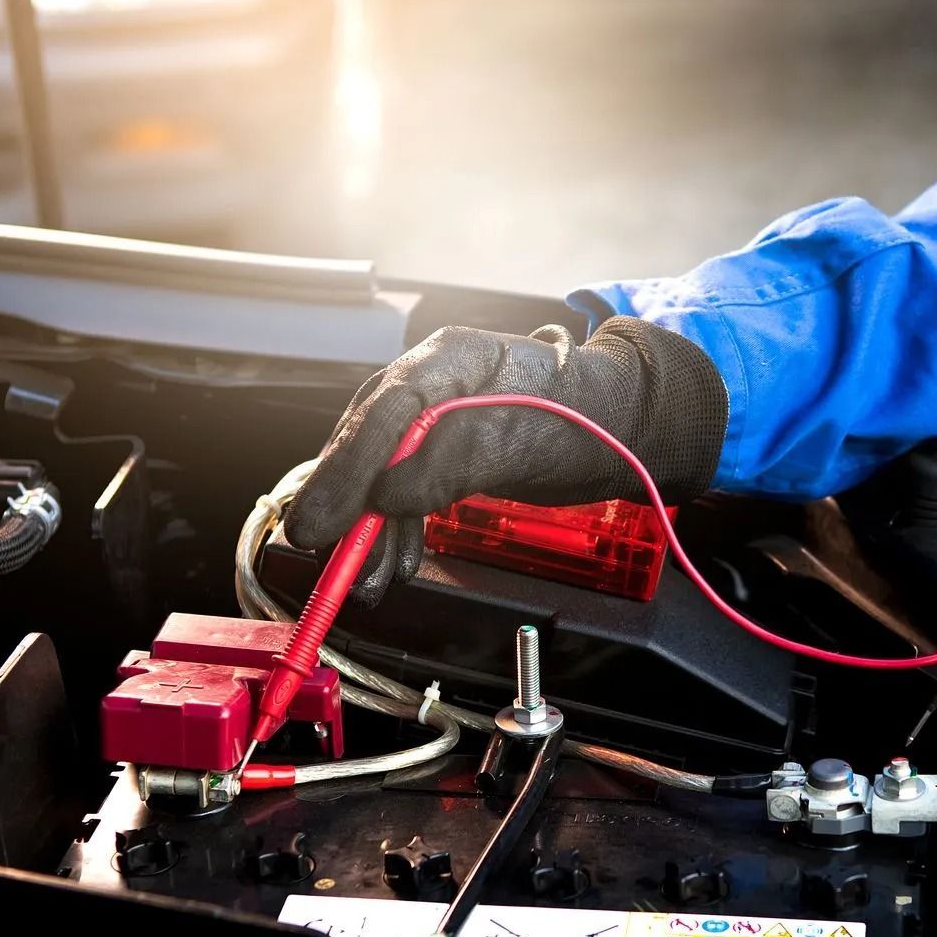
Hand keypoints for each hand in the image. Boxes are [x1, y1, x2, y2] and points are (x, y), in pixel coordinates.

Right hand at [285, 318, 728, 604]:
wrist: (619, 427)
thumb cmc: (582, 418)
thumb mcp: (520, 442)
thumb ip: (452, 463)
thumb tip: (388, 496)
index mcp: (450, 357)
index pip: (384, 408)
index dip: (348, 465)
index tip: (324, 516)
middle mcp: (430, 381)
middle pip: (368, 439)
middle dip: (344, 499)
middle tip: (317, 546)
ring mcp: (433, 416)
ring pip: (381, 472)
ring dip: (369, 529)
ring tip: (363, 579)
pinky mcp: (442, 451)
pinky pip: (405, 490)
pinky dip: (396, 530)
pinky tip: (391, 564)